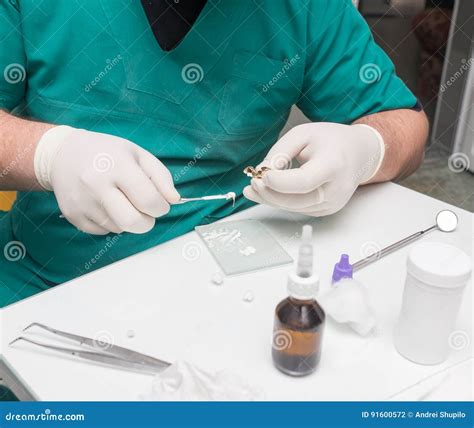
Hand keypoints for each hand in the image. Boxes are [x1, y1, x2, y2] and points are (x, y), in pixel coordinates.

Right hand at [34, 126, 179, 233]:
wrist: (61, 153)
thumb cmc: (105, 152)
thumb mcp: (137, 154)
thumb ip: (161, 177)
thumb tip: (174, 200)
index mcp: (117, 165)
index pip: (149, 200)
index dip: (161, 207)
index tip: (159, 204)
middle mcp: (97, 184)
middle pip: (134, 222)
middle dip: (147, 221)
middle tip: (146, 211)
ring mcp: (82, 202)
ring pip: (119, 228)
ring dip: (128, 220)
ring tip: (120, 201)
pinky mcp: (72, 215)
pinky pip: (103, 232)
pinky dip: (111, 223)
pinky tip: (105, 205)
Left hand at [243, 122, 384, 216]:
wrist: (360, 154)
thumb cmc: (331, 141)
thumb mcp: (304, 134)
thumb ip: (281, 151)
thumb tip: (262, 171)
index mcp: (334, 164)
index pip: (305, 181)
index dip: (281, 182)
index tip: (263, 176)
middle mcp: (336, 189)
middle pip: (297, 200)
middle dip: (270, 194)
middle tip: (252, 183)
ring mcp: (332, 203)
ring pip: (294, 208)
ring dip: (271, 200)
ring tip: (253, 188)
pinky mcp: (326, 210)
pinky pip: (298, 209)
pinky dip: (280, 202)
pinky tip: (267, 193)